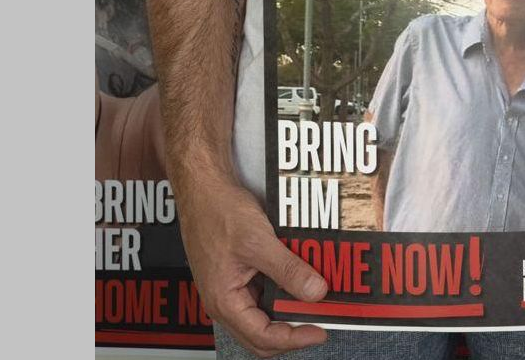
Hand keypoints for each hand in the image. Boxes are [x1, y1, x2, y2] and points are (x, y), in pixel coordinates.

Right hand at [174, 173, 331, 356]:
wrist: (202, 186)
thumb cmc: (216, 211)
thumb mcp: (258, 241)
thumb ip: (287, 270)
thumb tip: (315, 293)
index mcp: (224, 302)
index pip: (263, 338)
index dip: (294, 339)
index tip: (320, 331)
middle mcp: (225, 302)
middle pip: (263, 336)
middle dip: (292, 333)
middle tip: (322, 320)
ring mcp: (232, 289)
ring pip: (264, 316)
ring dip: (289, 312)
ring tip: (314, 300)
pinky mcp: (239, 275)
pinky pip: (263, 294)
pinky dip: (283, 292)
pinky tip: (299, 280)